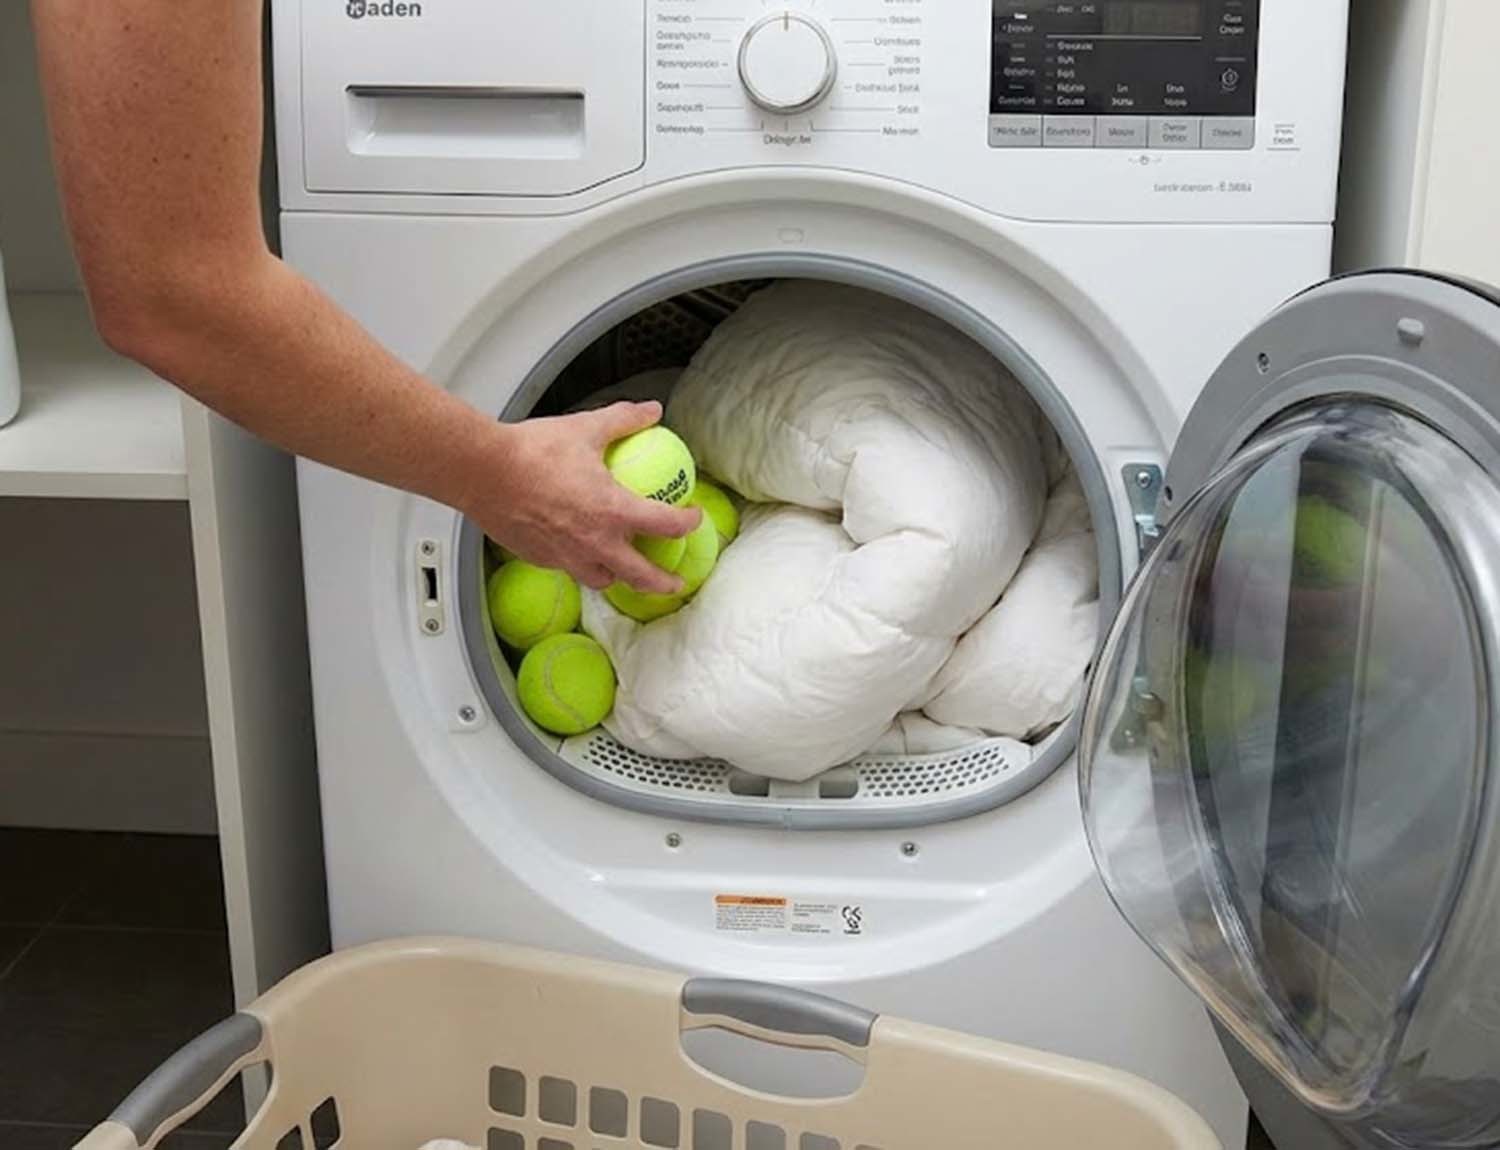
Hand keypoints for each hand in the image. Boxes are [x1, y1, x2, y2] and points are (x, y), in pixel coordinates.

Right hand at [474, 401, 701, 592]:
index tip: (692, 518)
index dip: (687, 523)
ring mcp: (566, 556)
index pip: (666, 525)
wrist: (483, 472)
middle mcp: (595, 543)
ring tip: (622, 572)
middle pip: (640, 576)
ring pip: (602, 579)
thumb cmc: (533, 451)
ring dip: (618, 577)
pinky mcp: (541, 558)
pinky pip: (568, 569)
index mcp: (613, 512)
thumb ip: (624, 419)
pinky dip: (579, 564)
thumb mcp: (587, 428)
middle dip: (662, 583)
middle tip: (673, 583)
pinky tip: (576, 551)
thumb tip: (651, 410)